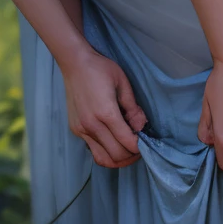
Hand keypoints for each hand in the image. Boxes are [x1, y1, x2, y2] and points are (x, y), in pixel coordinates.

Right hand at [59, 48, 147, 168]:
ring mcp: (81, 129)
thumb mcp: (123, 83)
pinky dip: (106, 152)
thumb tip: (142, 127)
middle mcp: (91, 125)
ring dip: (119, 159)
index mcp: (106, 113)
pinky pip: (93, 150)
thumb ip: (133, 108)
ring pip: (103, 159)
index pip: (127, 142)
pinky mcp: (76, 129)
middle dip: (132, 155)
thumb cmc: (100, 69)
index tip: (147, 143)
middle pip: (116, 155)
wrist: (74, 63)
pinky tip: (114, 142)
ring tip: (129, 151)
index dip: (140, 147)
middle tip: (141, 148)